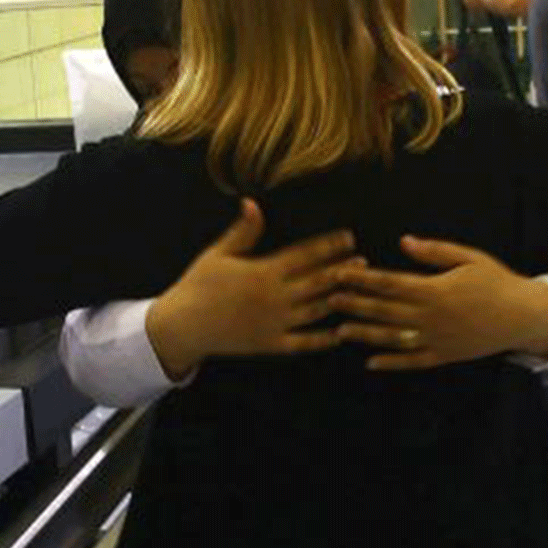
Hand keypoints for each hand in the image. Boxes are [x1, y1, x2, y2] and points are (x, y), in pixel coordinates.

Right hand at [145, 199, 356, 380]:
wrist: (184, 326)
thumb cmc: (199, 285)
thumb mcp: (218, 253)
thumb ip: (242, 231)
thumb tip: (253, 203)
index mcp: (263, 271)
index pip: (304, 254)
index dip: (329, 245)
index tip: (349, 237)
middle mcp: (274, 298)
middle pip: (318, 282)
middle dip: (342, 271)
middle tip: (364, 262)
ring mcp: (275, 323)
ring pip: (316, 311)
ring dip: (339, 300)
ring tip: (359, 292)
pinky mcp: (271, 344)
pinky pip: (303, 343)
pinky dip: (323, 340)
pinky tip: (340, 334)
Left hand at [328, 236, 547, 371]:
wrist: (523, 316)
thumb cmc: (496, 281)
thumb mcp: (469, 258)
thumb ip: (435, 252)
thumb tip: (404, 241)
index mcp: (434, 290)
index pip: (389, 283)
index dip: (362, 279)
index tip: (340, 273)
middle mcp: (430, 317)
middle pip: (384, 311)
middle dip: (354, 305)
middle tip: (328, 300)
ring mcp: (436, 339)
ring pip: (392, 338)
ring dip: (364, 335)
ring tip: (340, 332)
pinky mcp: (443, 356)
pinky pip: (412, 361)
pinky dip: (391, 363)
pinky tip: (370, 363)